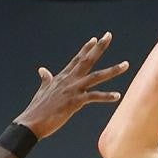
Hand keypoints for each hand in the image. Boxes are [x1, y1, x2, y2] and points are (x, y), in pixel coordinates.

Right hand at [13, 33, 128, 138]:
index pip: (77, 59)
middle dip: (99, 48)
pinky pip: (94, 97)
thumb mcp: (43, 90)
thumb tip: (42, 70)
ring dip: (113, 70)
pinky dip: (106, 96)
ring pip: (96, 77)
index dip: (86, 49)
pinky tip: (117, 95)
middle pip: (87, 60)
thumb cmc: (37, 109)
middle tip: (109, 35)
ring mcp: (72, 90)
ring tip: (126, 64)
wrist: (31, 122)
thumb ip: (46, 79)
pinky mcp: (75, 102)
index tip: (95, 39)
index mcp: (62, 77)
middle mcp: (69, 80)